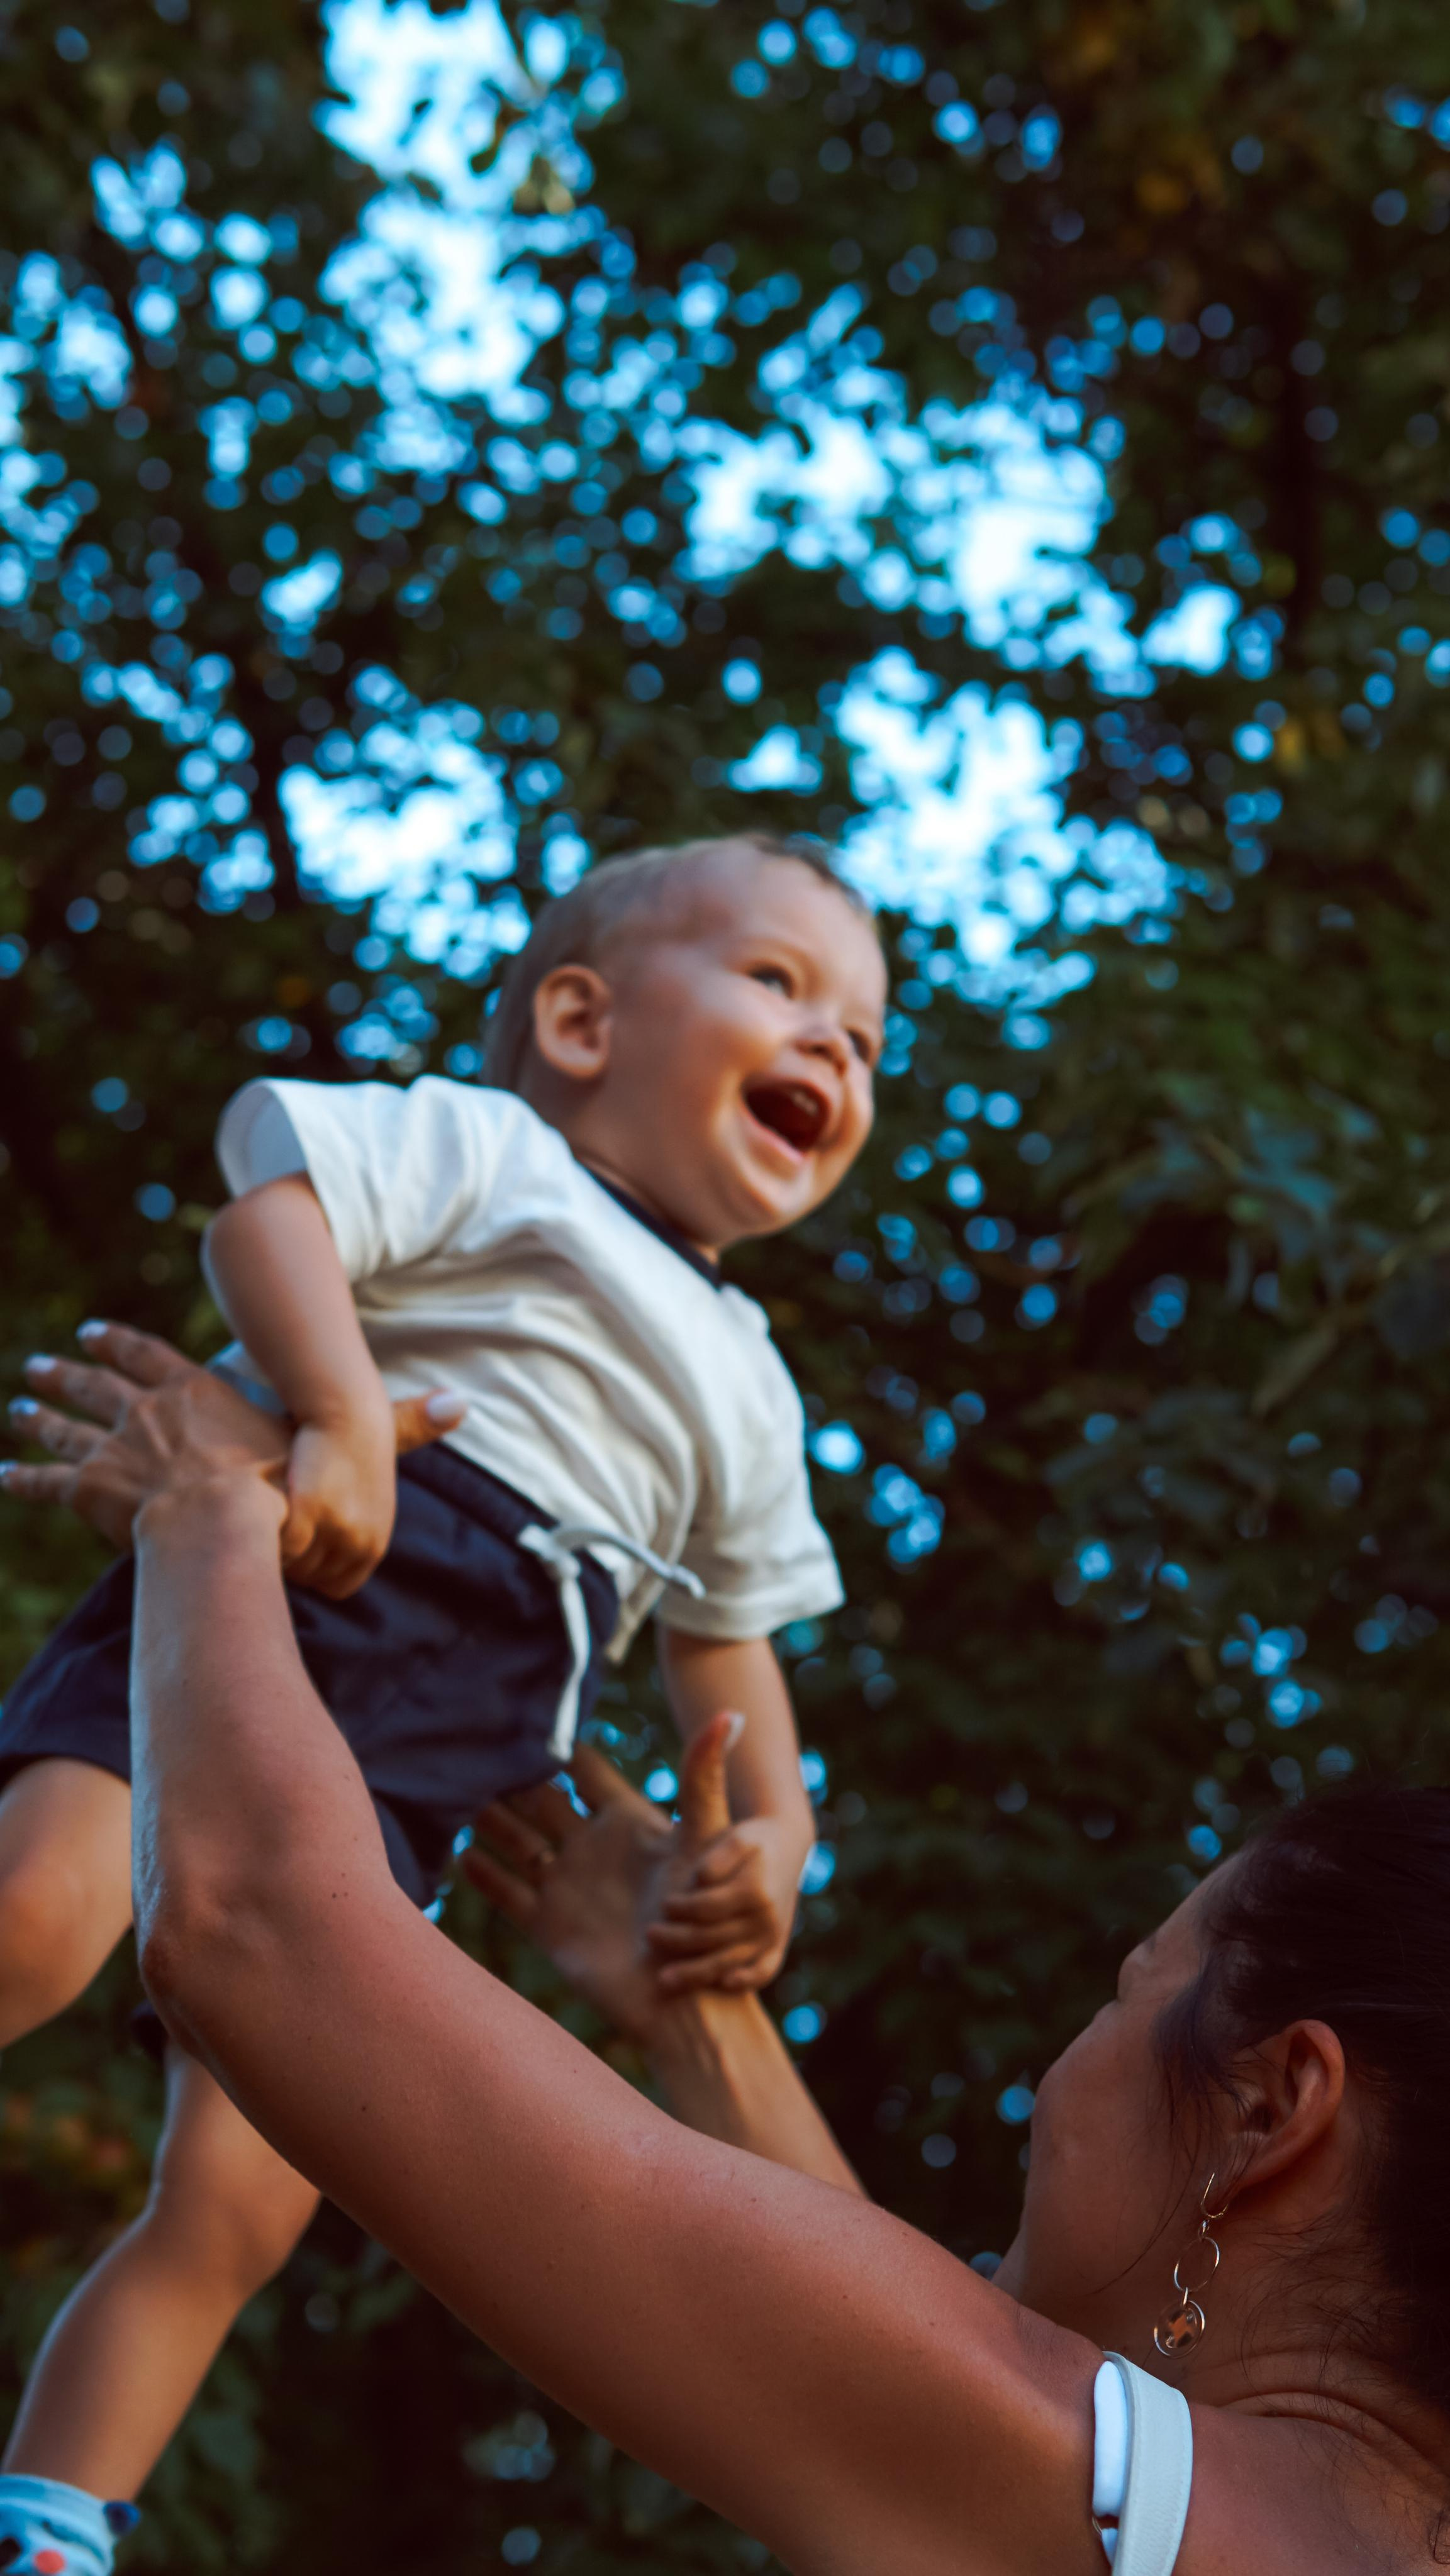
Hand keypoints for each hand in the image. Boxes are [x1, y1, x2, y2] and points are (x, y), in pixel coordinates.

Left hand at [2, 1321, 463, 1552]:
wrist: (222, 1528)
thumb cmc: (278, 1494)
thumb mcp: (338, 1452)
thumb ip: (398, 1428)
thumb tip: (462, 1407)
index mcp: (194, 1395)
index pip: (154, 1359)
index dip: (125, 1344)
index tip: (97, 1330)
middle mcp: (145, 1412)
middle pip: (99, 1383)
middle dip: (69, 1372)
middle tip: (40, 1361)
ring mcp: (111, 1448)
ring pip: (61, 1423)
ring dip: (39, 1413)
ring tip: (19, 1401)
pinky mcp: (86, 1491)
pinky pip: (43, 1483)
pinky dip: (21, 1479)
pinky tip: (0, 1477)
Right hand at [282, 1415, 396, 1599]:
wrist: (351, 1411)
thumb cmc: (350, 1450)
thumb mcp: (363, 1500)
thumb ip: (347, 1535)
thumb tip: (311, 1566)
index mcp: (374, 1543)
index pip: (337, 1587)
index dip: (314, 1572)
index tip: (299, 1549)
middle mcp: (358, 1542)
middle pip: (310, 1577)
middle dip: (292, 1558)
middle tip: (276, 1529)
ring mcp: (335, 1529)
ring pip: (291, 1564)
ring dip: (275, 1546)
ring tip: (267, 1519)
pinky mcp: (308, 1511)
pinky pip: (278, 1544)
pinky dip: (265, 1532)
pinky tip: (258, 1510)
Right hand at [465, 1713, 740, 2047]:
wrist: (687, 1996)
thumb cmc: (707, 1915)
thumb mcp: (706, 1834)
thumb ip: (704, 1775)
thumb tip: (730, 1713)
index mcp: (625, 1821)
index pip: (583, 1772)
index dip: (559, 1748)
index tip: (529, 1716)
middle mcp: (591, 1848)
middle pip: (540, 1802)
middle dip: (510, 1779)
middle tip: (473, 1749)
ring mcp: (568, 1886)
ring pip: (516, 1842)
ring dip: (488, 1821)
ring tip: (452, 1795)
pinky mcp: (550, 1926)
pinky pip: (508, 1892)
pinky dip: (484, 1875)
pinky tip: (459, 1855)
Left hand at [645, 1798, 801, 1996]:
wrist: (787, 1845)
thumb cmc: (752, 1840)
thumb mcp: (737, 1837)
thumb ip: (717, 1859)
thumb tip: (700, 1882)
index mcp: (754, 1891)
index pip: (707, 1908)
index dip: (681, 1908)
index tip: (662, 1904)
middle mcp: (766, 1919)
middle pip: (713, 1938)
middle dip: (677, 1940)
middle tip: (648, 1935)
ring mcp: (773, 1936)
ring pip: (730, 1962)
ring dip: (695, 1974)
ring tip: (663, 1980)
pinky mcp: (777, 1946)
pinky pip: (764, 1972)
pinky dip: (745, 1982)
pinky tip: (720, 1985)